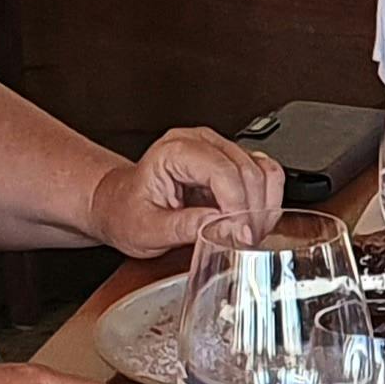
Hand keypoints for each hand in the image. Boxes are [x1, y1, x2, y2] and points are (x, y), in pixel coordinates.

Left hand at [90, 127, 282, 254]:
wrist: (119, 203)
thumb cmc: (126, 211)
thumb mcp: (147, 229)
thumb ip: (185, 228)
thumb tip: (224, 228)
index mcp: (175, 150)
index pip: (222, 171)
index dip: (238, 207)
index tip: (240, 236)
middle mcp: (199, 141)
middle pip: (248, 170)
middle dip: (252, 212)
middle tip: (245, 242)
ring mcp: (218, 147)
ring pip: (263, 170)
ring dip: (263, 207)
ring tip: (247, 234)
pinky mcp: (231, 160)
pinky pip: (264, 174)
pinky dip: (266, 200)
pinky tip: (250, 222)